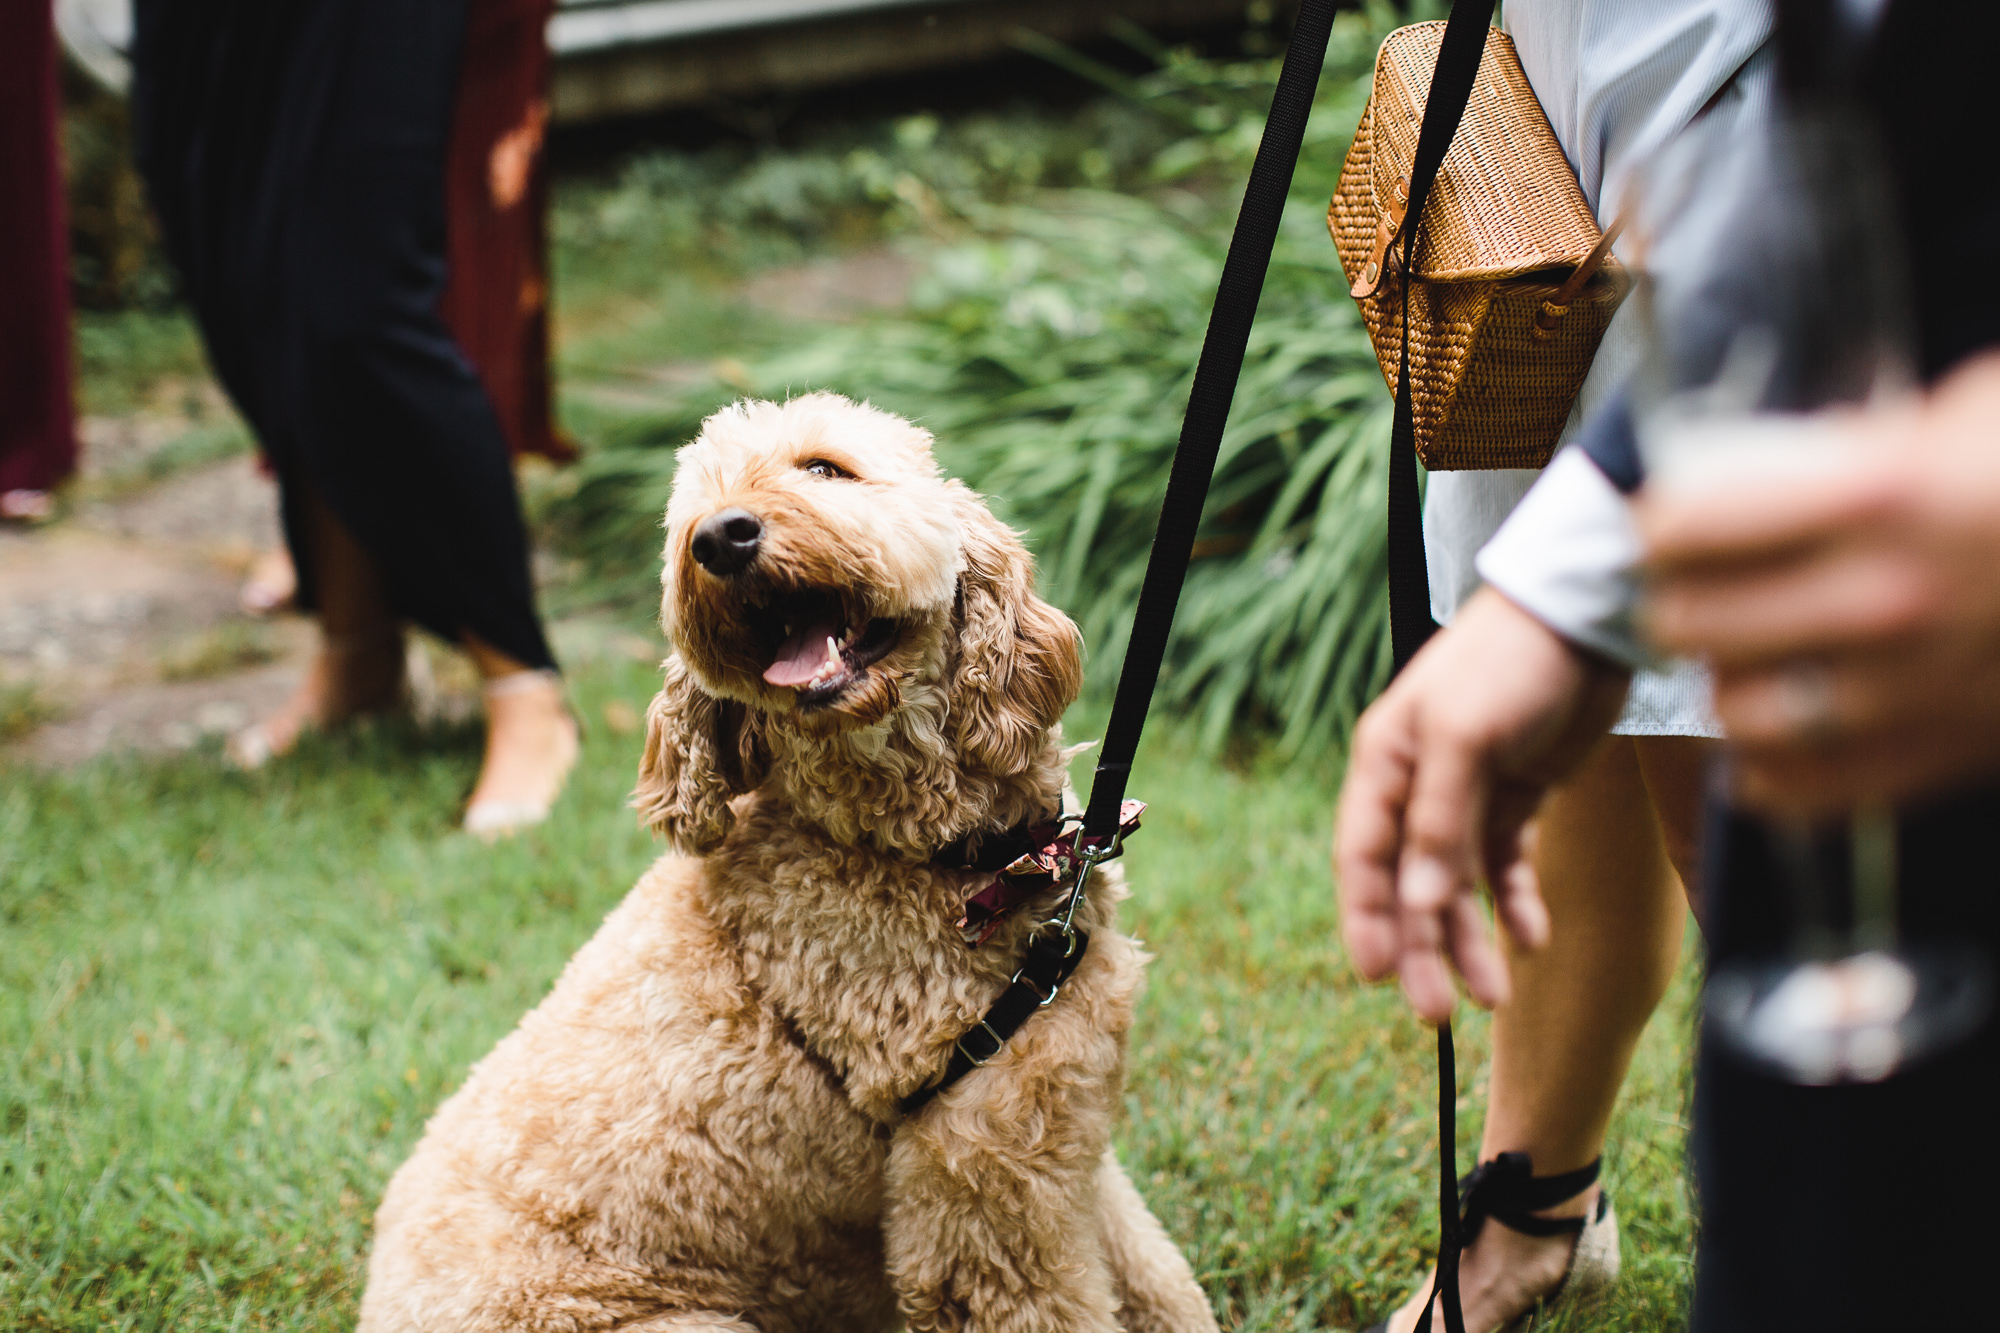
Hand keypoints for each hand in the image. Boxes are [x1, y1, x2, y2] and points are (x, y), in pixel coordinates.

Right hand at [1335, 589, 1630, 1021]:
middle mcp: (1417, 784)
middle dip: (1422, 949)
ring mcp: (1466, 793)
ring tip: (1497, 995)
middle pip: (1408, 885)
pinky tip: (1532, 935)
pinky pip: (1506, 866)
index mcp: (1385, 764)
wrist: (1586, 618)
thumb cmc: (1510, 661)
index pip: (1363, 857)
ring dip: (1472, 939)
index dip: (1366, 918)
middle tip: (1441, 1012)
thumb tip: (1415, 904)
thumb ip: (1438, 821)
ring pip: (1457, 886)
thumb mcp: (1466, 736)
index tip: (1380, 976)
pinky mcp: (1516, 795)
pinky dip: (1516, 902)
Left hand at [1641, 351, 1999, 813]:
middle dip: (1676, 601)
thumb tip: (1767, 456)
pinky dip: (1771, 771)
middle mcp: (1889, 597)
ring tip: (1731, 657)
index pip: (1694, 524)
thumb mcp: (1971, 413)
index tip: (1662, 521)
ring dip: (1724, 682)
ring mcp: (1918, 685)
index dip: (1660, 524)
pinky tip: (1766, 742)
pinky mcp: (1952, 750)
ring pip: (1743, 712)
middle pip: (1697, 622)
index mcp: (1884, 492)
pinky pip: (1812, 787)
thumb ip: (1862, 442)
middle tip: (1683, 587)